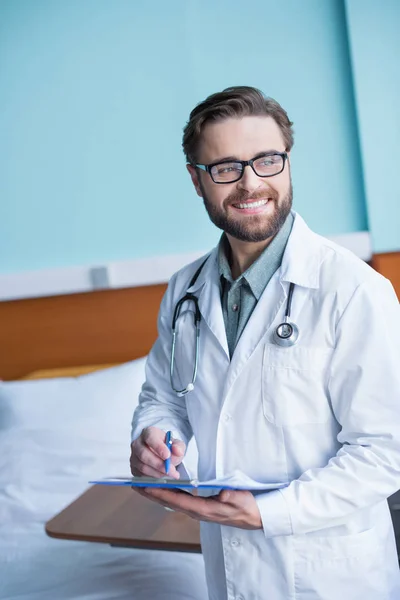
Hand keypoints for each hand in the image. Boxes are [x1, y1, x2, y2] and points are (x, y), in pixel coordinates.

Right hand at [130, 426, 185, 478]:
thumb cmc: (168, 447)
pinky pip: (140, 475)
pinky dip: (152, 478)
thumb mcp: (176, 444)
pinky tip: (162, 478)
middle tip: (171, 470)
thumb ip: (178, 447)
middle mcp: (137, 443)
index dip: (158, 447)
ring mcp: (134, 456)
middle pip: (144, 454)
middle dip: (158, 464)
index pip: (150, 438)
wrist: (162, 454)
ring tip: (169, 474)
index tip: (167, 456)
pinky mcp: (133, 468)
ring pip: (142, 466)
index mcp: (148, 433)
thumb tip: (177, 451)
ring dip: (157, 473)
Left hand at [136, 487, 262, 529]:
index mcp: (204, 509)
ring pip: (172, 501)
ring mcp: (198, 510)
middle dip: (152, 493)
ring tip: (142, 485)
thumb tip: (223, 493)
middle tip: (134, 485)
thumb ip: (231, 496)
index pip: (178, 500)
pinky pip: (179, 500)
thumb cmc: (247, 507)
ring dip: (157, 494)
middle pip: (170, 502)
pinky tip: (161, 488)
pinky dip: (167, 494)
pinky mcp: (200, 508)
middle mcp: (197, 511)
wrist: (255, 518)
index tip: (146, 487)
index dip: (161, 493)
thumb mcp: (241, 499)